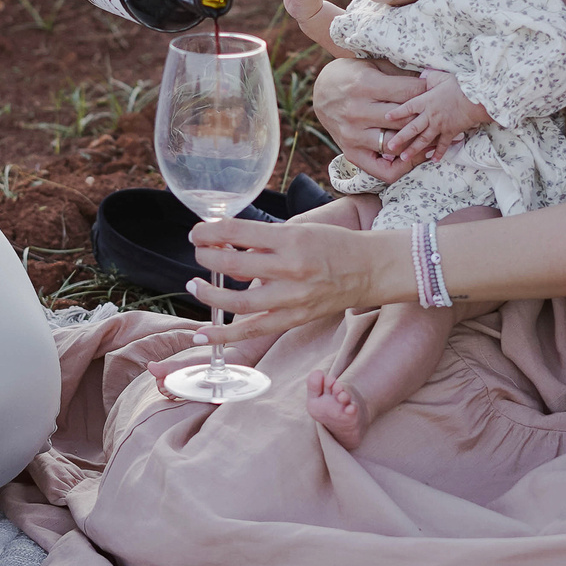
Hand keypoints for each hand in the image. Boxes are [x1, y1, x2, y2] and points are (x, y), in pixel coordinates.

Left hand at [178, 216, 403, 345]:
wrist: (370, 269)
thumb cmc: (334, 245)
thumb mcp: (299, 230)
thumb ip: (264, 241)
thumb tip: (226, 251)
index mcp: (290, 239)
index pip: (237, 233)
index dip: (209, 233)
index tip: (197, 233)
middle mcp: (290, 268)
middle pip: (233, 265)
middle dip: (206, 257)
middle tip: (198, 253)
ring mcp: (292, 298)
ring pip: (238, 302)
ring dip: (209, 293)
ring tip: (196, 285)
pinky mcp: (294, 318)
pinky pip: (253, 330)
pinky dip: (225, 335)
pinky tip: (202, 335)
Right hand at [311, 57, 427, 182]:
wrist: (320, 93)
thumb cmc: (352, 76)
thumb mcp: (373, 66)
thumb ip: (400, 75)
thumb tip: (432, 81)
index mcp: (364, 85)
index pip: (409, 93)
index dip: (428, 92)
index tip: (436, 92)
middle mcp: (357, 112)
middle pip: (405, 120)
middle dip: (427, 118)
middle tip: (442, 116)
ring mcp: (353, 135)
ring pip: (397, 145)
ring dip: (418, 143)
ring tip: (433, 137)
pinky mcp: (351, 153)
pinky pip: (383, 170)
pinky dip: (402, 167)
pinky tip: (413, 157)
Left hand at [385, 69, 489, 162]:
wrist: (476, 98)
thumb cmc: (459, 86)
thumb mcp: (441, 77)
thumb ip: (430, 78)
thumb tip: (423, 76)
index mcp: (426, 101)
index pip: (407, 107)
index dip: (396, 113)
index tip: (386, 118)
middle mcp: (430, 115)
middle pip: (411, 128)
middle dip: (400, 138)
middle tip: (389, 147)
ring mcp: (440, 125)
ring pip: (423, 140)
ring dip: (413, 149)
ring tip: (403, 157)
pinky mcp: (450, 132)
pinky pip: (443, 145)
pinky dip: (438, 153)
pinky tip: (432, 160)